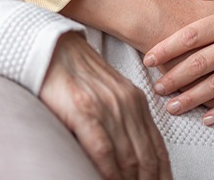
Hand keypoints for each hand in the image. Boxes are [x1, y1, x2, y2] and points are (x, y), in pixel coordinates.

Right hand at [39, 32, 171, 179]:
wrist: (51, 48)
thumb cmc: (75, 75)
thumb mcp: (109, 94)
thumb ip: (123, 120)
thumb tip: (131, 158)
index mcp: (136, 101)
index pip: (157, 149)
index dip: (162, 175)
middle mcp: (127, 104)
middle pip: (146, 158)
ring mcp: (107, 107)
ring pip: (128, 158)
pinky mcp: (84, 110)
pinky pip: (104, 149)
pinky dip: (109, 172)